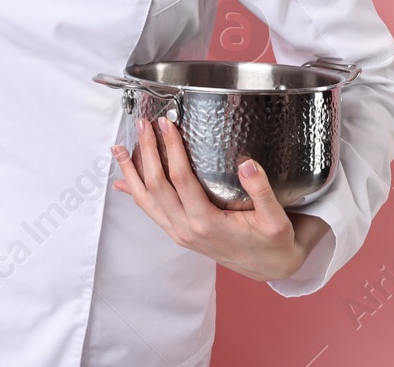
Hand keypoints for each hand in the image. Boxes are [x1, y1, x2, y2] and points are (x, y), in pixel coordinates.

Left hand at [111, 115, 330, 282]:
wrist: (269, 267)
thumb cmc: (273, 242)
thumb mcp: (276, 219)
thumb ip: (262, 192)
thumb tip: (247, 165)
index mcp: (207, 223)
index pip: (180, 179)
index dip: (171, 149)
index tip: (166, 125)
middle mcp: (187, 229)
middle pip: (156, 185)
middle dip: (147, 152)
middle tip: (144, 125)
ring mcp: (179, 233)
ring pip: (146, 200)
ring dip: (131, 173)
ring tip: (118, 149)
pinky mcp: (178, 233)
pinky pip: (151, 211)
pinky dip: (135, 194)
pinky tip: (121, 183)